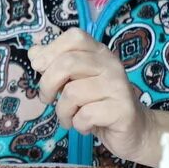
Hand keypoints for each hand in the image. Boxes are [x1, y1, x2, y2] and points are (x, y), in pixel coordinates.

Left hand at [29, 29, 153, 163]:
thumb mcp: (74, 82)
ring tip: (69, 118)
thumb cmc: (98, 104)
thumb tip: (34, 52)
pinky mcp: (122, 110)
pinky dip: (77, 124)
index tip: (39, 68)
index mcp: (99, 53)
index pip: (75, 37)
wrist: (134, 130)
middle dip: (47, 84)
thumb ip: (55, 65)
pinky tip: (85, 126)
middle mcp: (111, 65)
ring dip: (63, 111)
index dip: (51, 50)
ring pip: (72, 93)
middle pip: (68, 63)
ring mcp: (118, 86)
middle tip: (47, 99)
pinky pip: (85, 115)